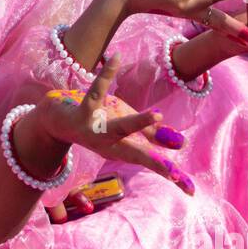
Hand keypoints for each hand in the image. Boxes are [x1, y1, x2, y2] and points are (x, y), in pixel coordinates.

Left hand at [29, 55, 195, 195]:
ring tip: (157, 115)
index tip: (190, 190)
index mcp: (124, 149)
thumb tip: (180, 143)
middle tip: (175, 175)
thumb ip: (151, 136)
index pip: (152, 164)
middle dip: (156, 165)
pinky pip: (97, 91)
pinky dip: (107, 74)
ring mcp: (96, 130)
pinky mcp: (83, 111)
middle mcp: (111, 144)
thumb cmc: (98, 124)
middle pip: (138, 156)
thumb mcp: (127, 129)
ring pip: (119, 128)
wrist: (57, 121)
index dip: (172, 176)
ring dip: (138, 122)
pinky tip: (117, 58)